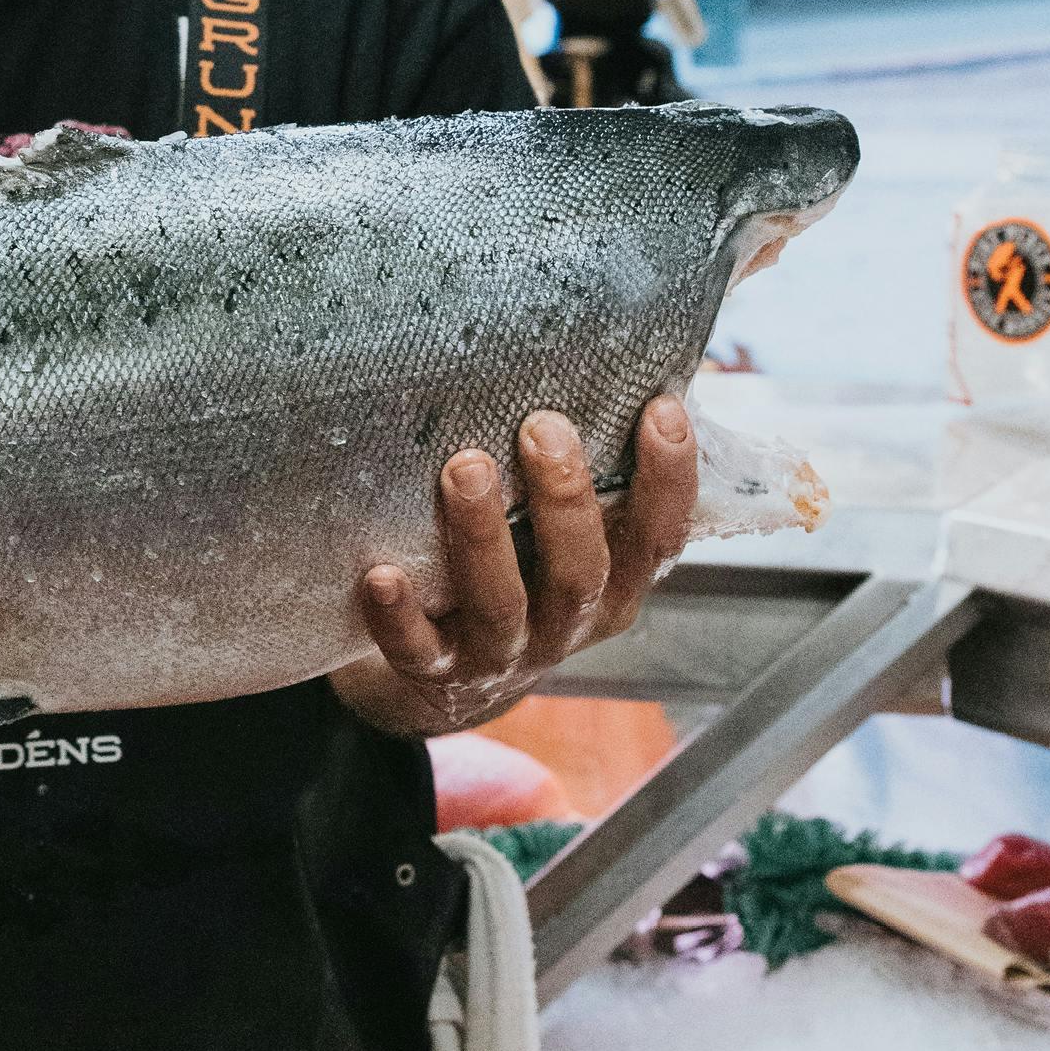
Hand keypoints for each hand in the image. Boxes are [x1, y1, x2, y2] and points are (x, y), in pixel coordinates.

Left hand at [330, 397, 697, 740]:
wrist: (457, 683)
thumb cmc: (522, 574)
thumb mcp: (568, 538)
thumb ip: (594, 477)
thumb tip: (633, 367)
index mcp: (613, 588)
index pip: (658, 538)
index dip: (669, 479)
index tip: (662, 409)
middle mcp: (566, 625)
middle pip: (580, 571)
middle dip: (565, 499)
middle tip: (542, 426)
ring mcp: (501, 653)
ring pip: (501, 604)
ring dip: (484, 538)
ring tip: (465, 468)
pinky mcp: (436, 672)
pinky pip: (417, 650)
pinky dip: (398, 617)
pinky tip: (380, 575)